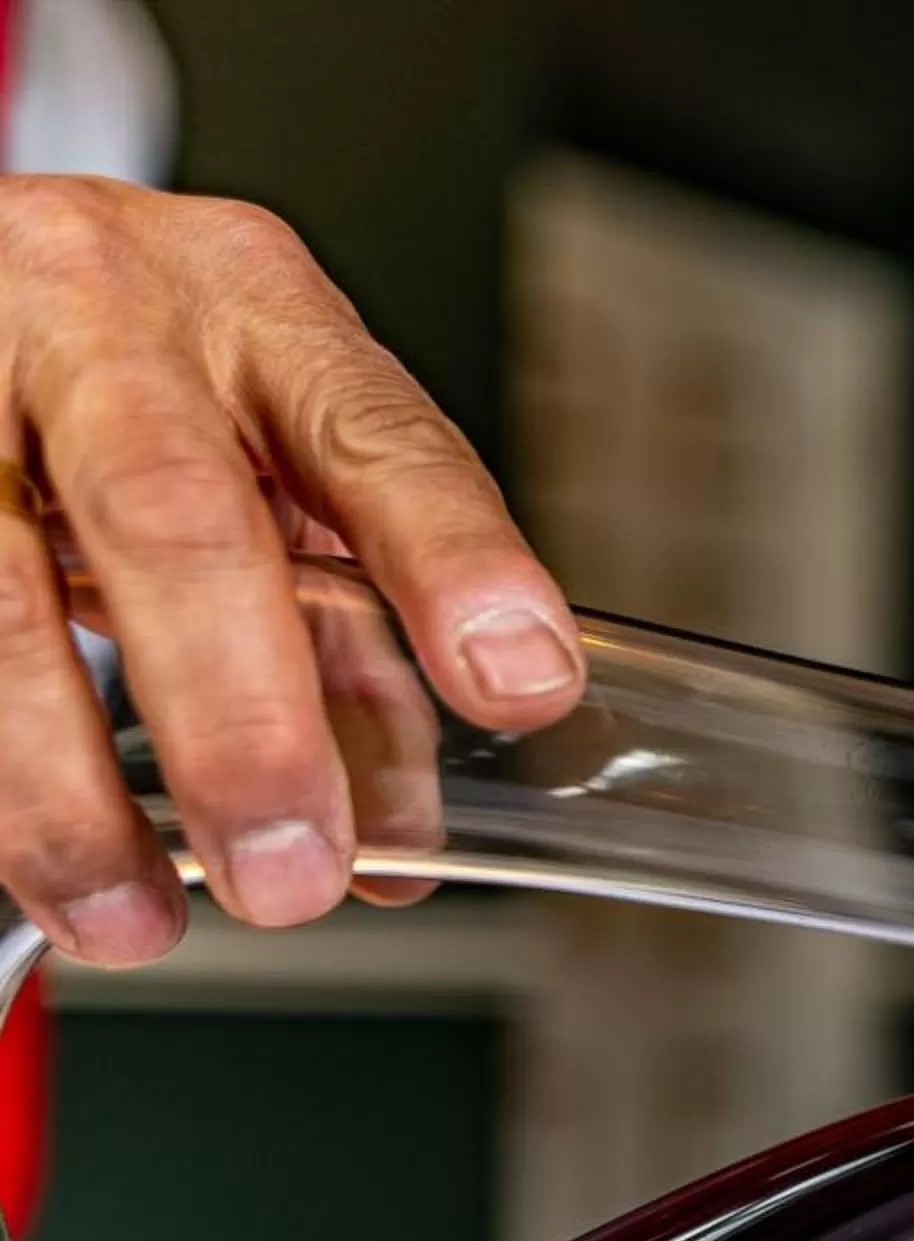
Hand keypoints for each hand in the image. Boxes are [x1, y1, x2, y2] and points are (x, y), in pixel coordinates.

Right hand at [0, 175, 583, 965]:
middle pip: (174, 513)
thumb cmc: (137, 372)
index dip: (453, 560)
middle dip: (241, 717)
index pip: (375, 436)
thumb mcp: (265, 455)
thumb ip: (349, 627)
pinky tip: (22, 857)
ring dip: (63, 784)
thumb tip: (396, 830)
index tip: (517, 678)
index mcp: (257, 307)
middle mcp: (103, 307)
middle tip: (291, 871)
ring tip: (127, 914)